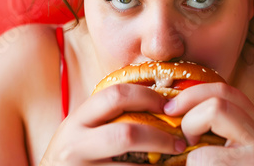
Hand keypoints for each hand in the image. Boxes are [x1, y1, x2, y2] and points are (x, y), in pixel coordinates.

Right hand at [40, 83, 184, 164]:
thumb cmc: (73, 154)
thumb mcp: (83, 128)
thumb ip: (109, 114)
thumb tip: (158, 101)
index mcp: (77, 119)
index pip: (115, 95)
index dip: (147, 96)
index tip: (168, 106)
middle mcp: (75, 144)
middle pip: (127, 134)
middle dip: (160, 137)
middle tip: (179, 141)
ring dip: (159, 165)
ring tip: (175, 161)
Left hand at [163, 82, 253, 165]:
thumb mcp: (213, 146)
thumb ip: (205, 125)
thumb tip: (170, 104)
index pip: (224, 90)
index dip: (192, 93)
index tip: (169, 107)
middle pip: (220, 94)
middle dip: (188, 104)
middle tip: (170, 119)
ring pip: (215, 109)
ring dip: (191, 128)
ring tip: (191, 154)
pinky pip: (205, 153)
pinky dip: (192, 164)